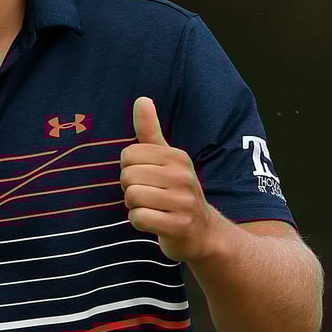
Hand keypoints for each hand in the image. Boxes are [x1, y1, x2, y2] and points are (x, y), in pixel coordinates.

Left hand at [120, 96, 221, 261]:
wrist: (203, 232)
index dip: (129, 169)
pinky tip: (154, 222)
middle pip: (128, 176)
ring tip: (152, 208)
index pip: (128, 154)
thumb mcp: (166, 159)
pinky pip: (138, 218)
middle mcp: (183, 176)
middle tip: (149, 196)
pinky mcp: (179, 226)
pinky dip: (139, 222)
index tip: (146, 178)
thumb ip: (149, 131)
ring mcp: (183, 202)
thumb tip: (141, 99)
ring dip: (134, 206)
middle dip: (130, 188)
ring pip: (132, 196)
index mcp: (177, 157)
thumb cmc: (176, 191)